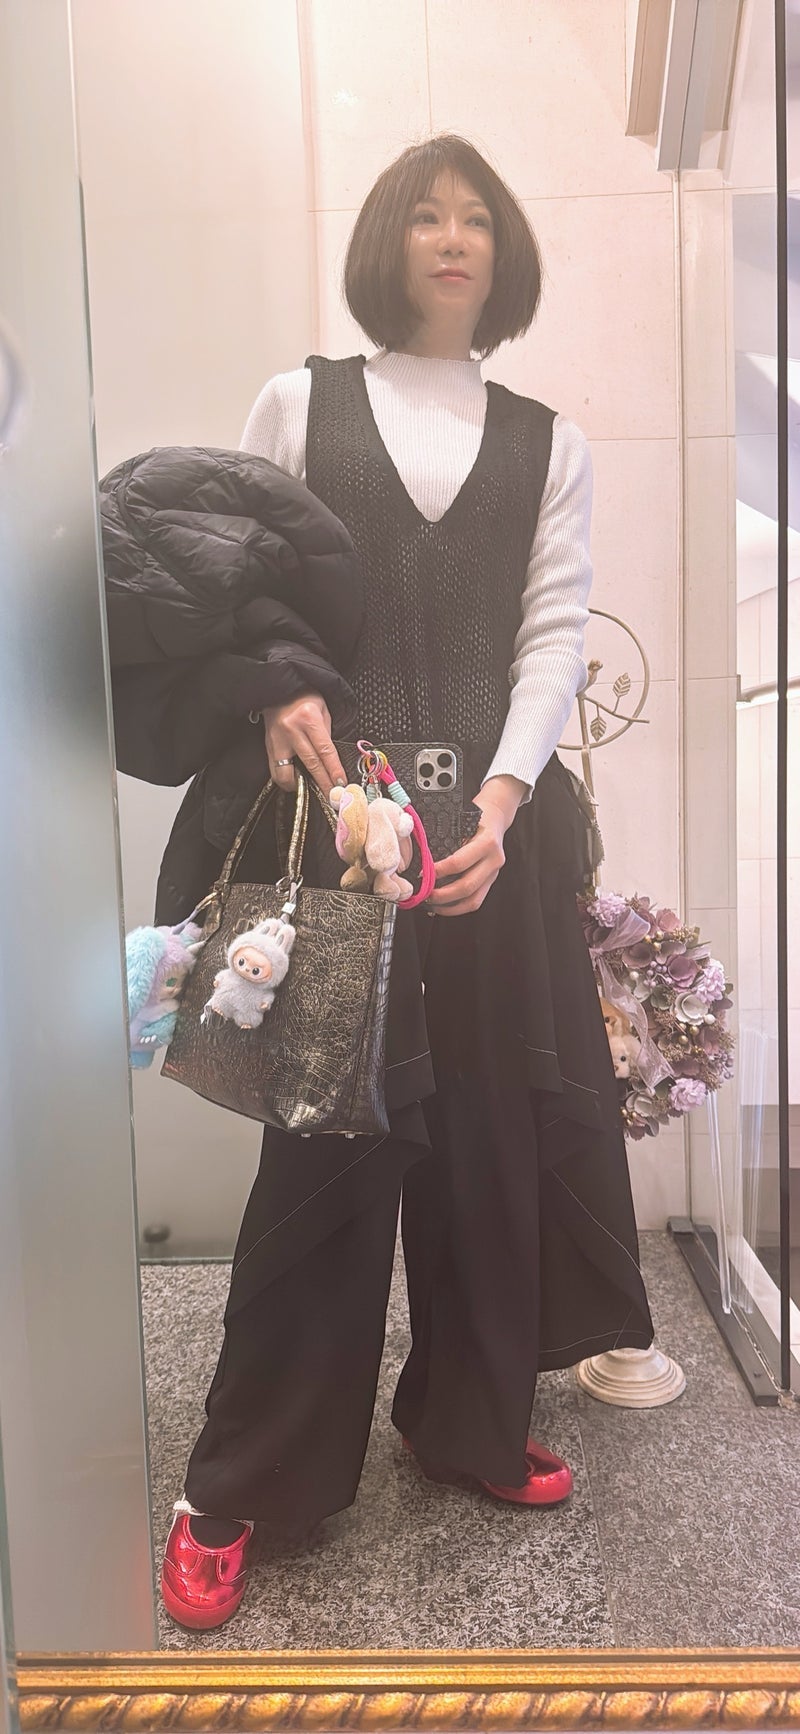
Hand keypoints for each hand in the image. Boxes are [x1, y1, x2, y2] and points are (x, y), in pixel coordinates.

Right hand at [262, 693, 346, 797]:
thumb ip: (327, 734)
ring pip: (287, 772)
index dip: (334, 770)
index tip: (341, 784)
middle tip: (332, 796)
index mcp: (308, 718)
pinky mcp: (268, 745)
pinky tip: (295, 781)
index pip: (325, 751)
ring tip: (311, 790)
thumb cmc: (303, 697)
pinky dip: (286, 779)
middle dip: (323, 783)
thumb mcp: (323, 710)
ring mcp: (277, 739)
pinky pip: (276, 769)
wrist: (279, 689)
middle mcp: (291, 730)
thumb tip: (331, 760)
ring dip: (301, 785)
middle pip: (310, 764)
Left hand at [425, 775, 525, 917]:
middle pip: (467, 886)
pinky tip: (443, 906)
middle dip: (442, 895)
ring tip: (431, 904)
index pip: (459, 863)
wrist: (496, 816)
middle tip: (424, 894)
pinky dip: (458, 907)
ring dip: (450, 907)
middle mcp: (494, 860)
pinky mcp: (491, 880)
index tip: (422, 874)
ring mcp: (494, 872)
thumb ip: (446, 838)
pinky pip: (476, 900)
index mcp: (487, 842)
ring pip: (473, 900)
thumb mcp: (461, 820)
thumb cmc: (476, 815)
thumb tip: (421, 859)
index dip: (438, 872)